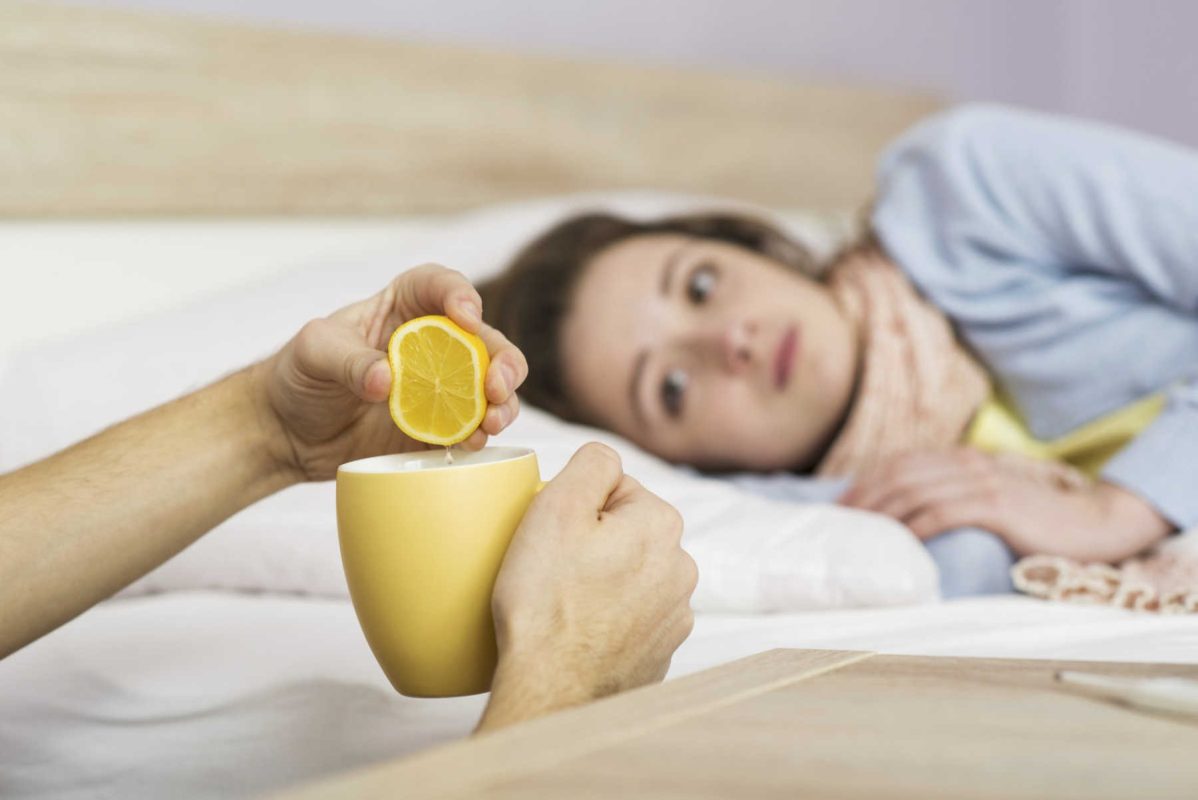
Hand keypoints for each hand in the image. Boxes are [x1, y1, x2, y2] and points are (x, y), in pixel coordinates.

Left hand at [252, 264, 527, 480]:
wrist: (286, 433)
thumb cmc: (298, 375)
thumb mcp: (314, 353)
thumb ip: (349, 360)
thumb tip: (387, 380)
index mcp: (403, 307)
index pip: (440, 286)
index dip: (460, 294)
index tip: (466, 316)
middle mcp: (432, 344)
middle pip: (484, 341)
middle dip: (503, 360)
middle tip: (497, 385)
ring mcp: (440, 388)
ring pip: (490, 388)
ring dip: (503, 403)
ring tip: (493, 421)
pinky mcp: (438, 428)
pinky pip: (471, 429)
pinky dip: (480, 436)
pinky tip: (473, 444)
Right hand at [478, 443, 697, 730]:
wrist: (551, 689)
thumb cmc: (547, 600)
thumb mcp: (558, 507)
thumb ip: (592, 463)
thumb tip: (606, 458)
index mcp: (661, 524)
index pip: (615, 489)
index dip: (577, 507)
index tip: (556, 535)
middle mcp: (681, 568)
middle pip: (625, 532)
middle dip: (593, 542)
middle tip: (554, 568)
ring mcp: (675, 615)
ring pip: (630, 574)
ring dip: (603, 580)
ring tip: (564, 603)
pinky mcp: (661, 653)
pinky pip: (631, 617)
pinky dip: (609, 618)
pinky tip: (580, 631)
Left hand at [839, 447, 1172, 561]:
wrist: (1093, 523)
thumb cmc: (1036, 520)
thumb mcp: (990, 499)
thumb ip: (955, 498)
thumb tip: (908, 518)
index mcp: (963, 459)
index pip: (900, 462)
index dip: (866, 481)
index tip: (842, 506)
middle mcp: (968, 464)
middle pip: (899, 475)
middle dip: (864, 498)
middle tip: (840, 524)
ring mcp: (983, 482)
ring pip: (916, 492)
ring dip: (882, 514)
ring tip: (860, 535)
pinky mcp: (997, 505)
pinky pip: (944, 513)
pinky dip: (917, 527)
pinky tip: (900, 543)